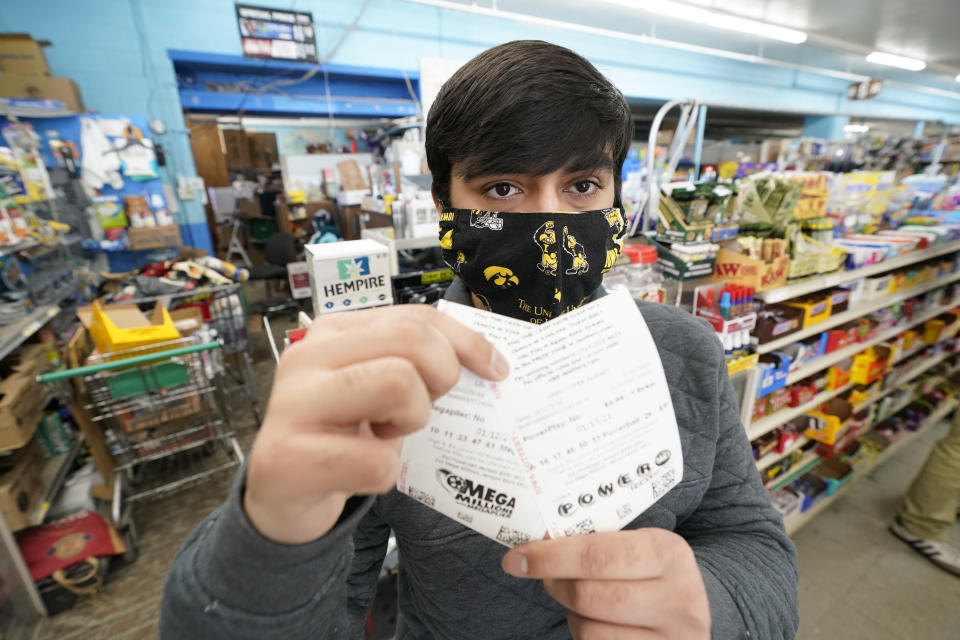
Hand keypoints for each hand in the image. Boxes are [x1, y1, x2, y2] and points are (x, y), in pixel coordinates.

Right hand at [244, 305, 508, 543]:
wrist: (282, 497)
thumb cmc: (342, 436)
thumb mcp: (376, 387)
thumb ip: (414, 362)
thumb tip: (489, 361)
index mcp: (334, 332)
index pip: (416, 316)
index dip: (467, 341)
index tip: (496, 370)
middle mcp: (308, 356)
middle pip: (411, 340)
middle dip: (441, 377)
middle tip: (423, 410)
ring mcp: (292, 405)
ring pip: (397, 383)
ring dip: (411, 421)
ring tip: (388, 435)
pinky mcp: (286, 458)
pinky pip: (374, 460)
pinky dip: (385, 474)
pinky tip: (363, 472)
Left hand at [502, 529, 709, 638]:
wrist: (691, 612)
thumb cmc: (650, 573)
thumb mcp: (637, 547)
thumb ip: (595, 543)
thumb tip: (533, 545)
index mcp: (669, 554)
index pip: (597, 555)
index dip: (550, 557)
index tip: (517, 558)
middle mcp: (679, 599)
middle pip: (588, 595)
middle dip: (555, 583)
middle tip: (545, 575)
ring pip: (589, 630)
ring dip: (573, 615)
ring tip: (582, 601)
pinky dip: (586, 637)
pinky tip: (598, 624)